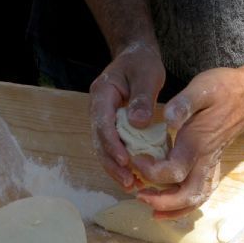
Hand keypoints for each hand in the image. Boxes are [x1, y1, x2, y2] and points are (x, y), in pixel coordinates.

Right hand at [90, 42, 165, 189]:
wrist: (134, 56)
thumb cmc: (141, 63)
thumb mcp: (146, 74)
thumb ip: (142, 97)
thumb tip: (138, 123)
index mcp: (101, 95)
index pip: (102, 124)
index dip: (112, 144)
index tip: (125, 160)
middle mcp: (97, 110)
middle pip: (99, 142)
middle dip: (112, 164)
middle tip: (128, 182)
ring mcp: (102, 120)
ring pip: (103, 149)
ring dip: (115, 169)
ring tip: (131, 186)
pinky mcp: (111, 127)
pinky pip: (112, 148)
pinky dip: (121, 164)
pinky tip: (134, 178)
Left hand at [134, 66, 243, 217]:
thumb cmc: (223, 88)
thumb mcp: (201, 88)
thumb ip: (184, 104)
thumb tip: (168, 119)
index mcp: (198, 143)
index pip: (173, 172)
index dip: (150, 171)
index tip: (135, 159)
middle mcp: (205, 159)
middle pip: (187, 195)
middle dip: (162, 202)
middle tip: (139, 195)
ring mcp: (211, 164)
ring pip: (197, 198)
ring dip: (174, 208)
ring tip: (151, 206)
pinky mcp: (213, 164)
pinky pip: (202, 192)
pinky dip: (185, 204)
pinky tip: (169, 204)